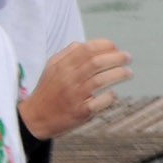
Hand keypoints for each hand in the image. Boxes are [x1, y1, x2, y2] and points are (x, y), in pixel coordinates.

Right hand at [19, 39, 134, 139]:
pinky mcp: (79, 112)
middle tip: (128, 57)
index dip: (104, 45)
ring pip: (100, 80)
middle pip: (96, 63)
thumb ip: (67, 54)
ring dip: (119, 74)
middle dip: (117, 58)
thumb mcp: (51, 68)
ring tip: (129, 73)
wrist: (34, 118)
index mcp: (61, 66)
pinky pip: (99, 102)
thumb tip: (86, 43)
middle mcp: (67, 79)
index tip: (115, 47)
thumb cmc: (48, 90)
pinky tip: (113, 94)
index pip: (86, 49)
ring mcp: (74, 96)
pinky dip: (110, 96)